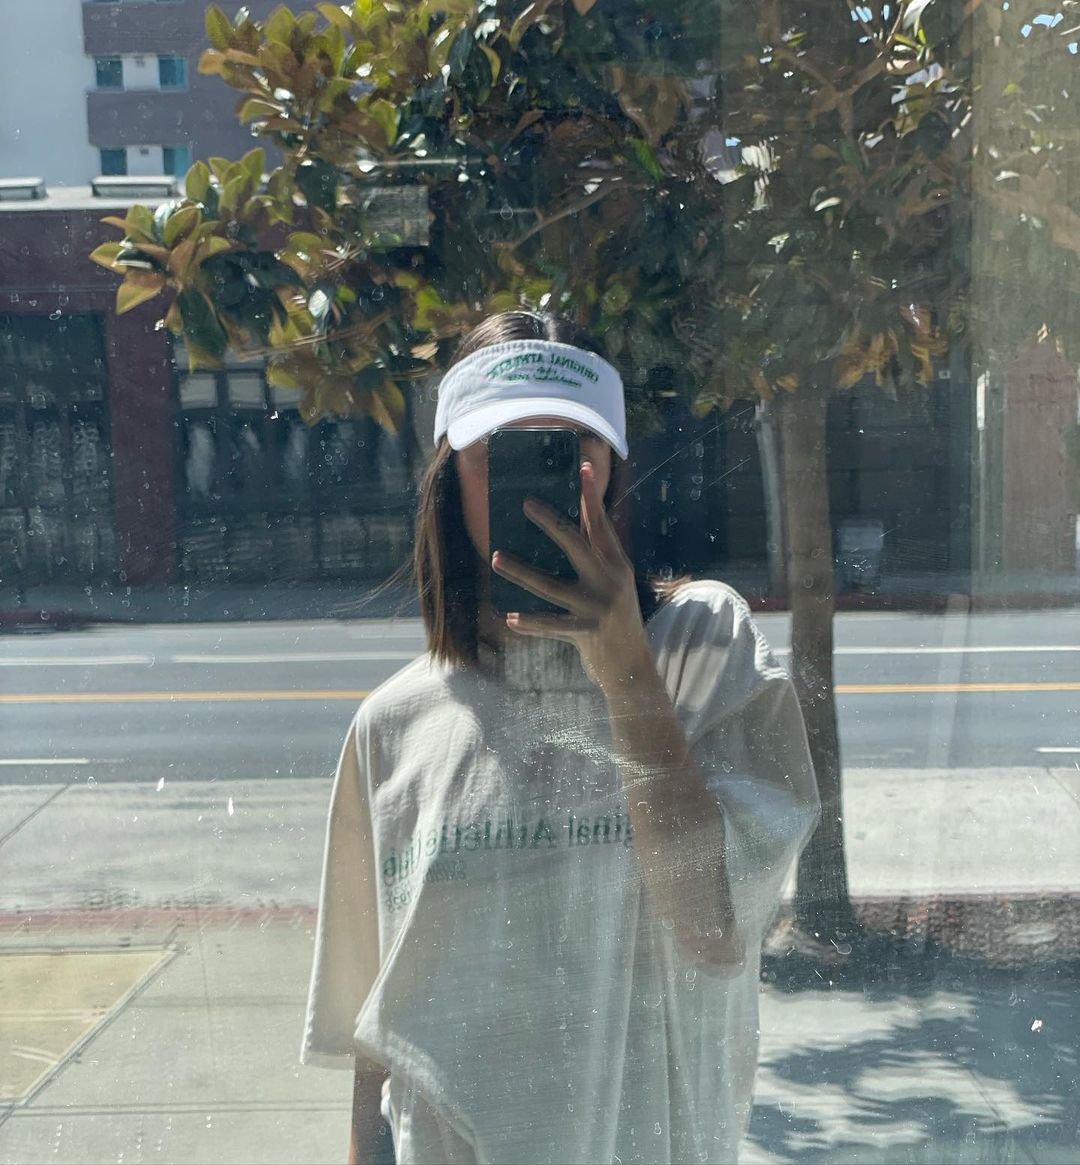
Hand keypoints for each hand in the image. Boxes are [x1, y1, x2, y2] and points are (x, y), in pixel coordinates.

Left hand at [490, 461, 652, 691]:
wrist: (633, 668)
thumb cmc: (615, 619)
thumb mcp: (614, 584)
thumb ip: (596, 558)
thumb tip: (564, 528)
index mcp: (617, 565)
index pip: (602, 524)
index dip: (591, 497)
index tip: (583, 468)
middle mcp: (610, 581)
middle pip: (576, 544)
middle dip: (550, 522)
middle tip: (526, 504)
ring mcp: (598, 607)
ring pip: (551, 585)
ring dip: (520, 571)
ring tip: (497, 557)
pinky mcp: (586, 633)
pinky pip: (551, 625)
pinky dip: (530, 623)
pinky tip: (510, 617)